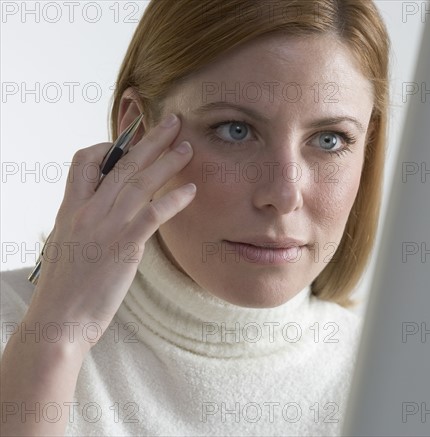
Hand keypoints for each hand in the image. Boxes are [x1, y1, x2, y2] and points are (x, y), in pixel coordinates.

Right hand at [25, 113, 194, 355]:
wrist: (58, 321)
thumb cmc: (63, 291)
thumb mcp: (65, 248)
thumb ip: (84, 226)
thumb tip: (103, 219)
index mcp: (69, 209)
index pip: (83, 162)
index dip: (107, 148)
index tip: (128, 145)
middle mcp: (87, 211)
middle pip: (122, 164)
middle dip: (150, 140)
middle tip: (172, 122)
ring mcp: (106, 226)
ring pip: (140, 182)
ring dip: (167, 161)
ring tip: (188, 146)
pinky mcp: (124, 246)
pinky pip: (153, 214)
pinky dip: (174, 199)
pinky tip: (191, 190)